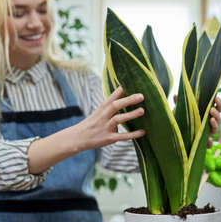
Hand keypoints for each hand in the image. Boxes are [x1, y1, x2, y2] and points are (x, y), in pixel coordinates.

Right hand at [27, 87, 144, 173]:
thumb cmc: (93, 123)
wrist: (78, 138)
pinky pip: (122, 136)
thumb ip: (112, 104)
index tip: (132, 83)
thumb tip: (127, 95)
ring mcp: (105, 127)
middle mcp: (103, 116)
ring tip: (142, 111)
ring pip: (118, 119)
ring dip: (130, 115)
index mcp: (102, 107)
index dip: (122, 89)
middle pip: (115, 105)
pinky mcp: (108, 138)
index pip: (112, 96)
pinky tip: (143, 132)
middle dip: (128, 100)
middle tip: (141, 96)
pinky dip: (133, 134)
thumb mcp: (100, 111)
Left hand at [173, 95, 220, 146]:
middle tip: (211, 109)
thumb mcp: (181, 111)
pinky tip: (208, 139)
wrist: (179, 135)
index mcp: (207, 114)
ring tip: (211, 119)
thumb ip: (179, 104)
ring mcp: (208, 133)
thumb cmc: (183, 120)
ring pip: (216, 129)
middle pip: (219, 118)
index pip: (217, 108)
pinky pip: (209, 144)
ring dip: (215, 124)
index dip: (219, 103)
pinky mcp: (204, 142)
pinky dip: (209, 142)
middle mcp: (210, 124)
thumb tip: (175, 95)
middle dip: (217, 113)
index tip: (216, 98)